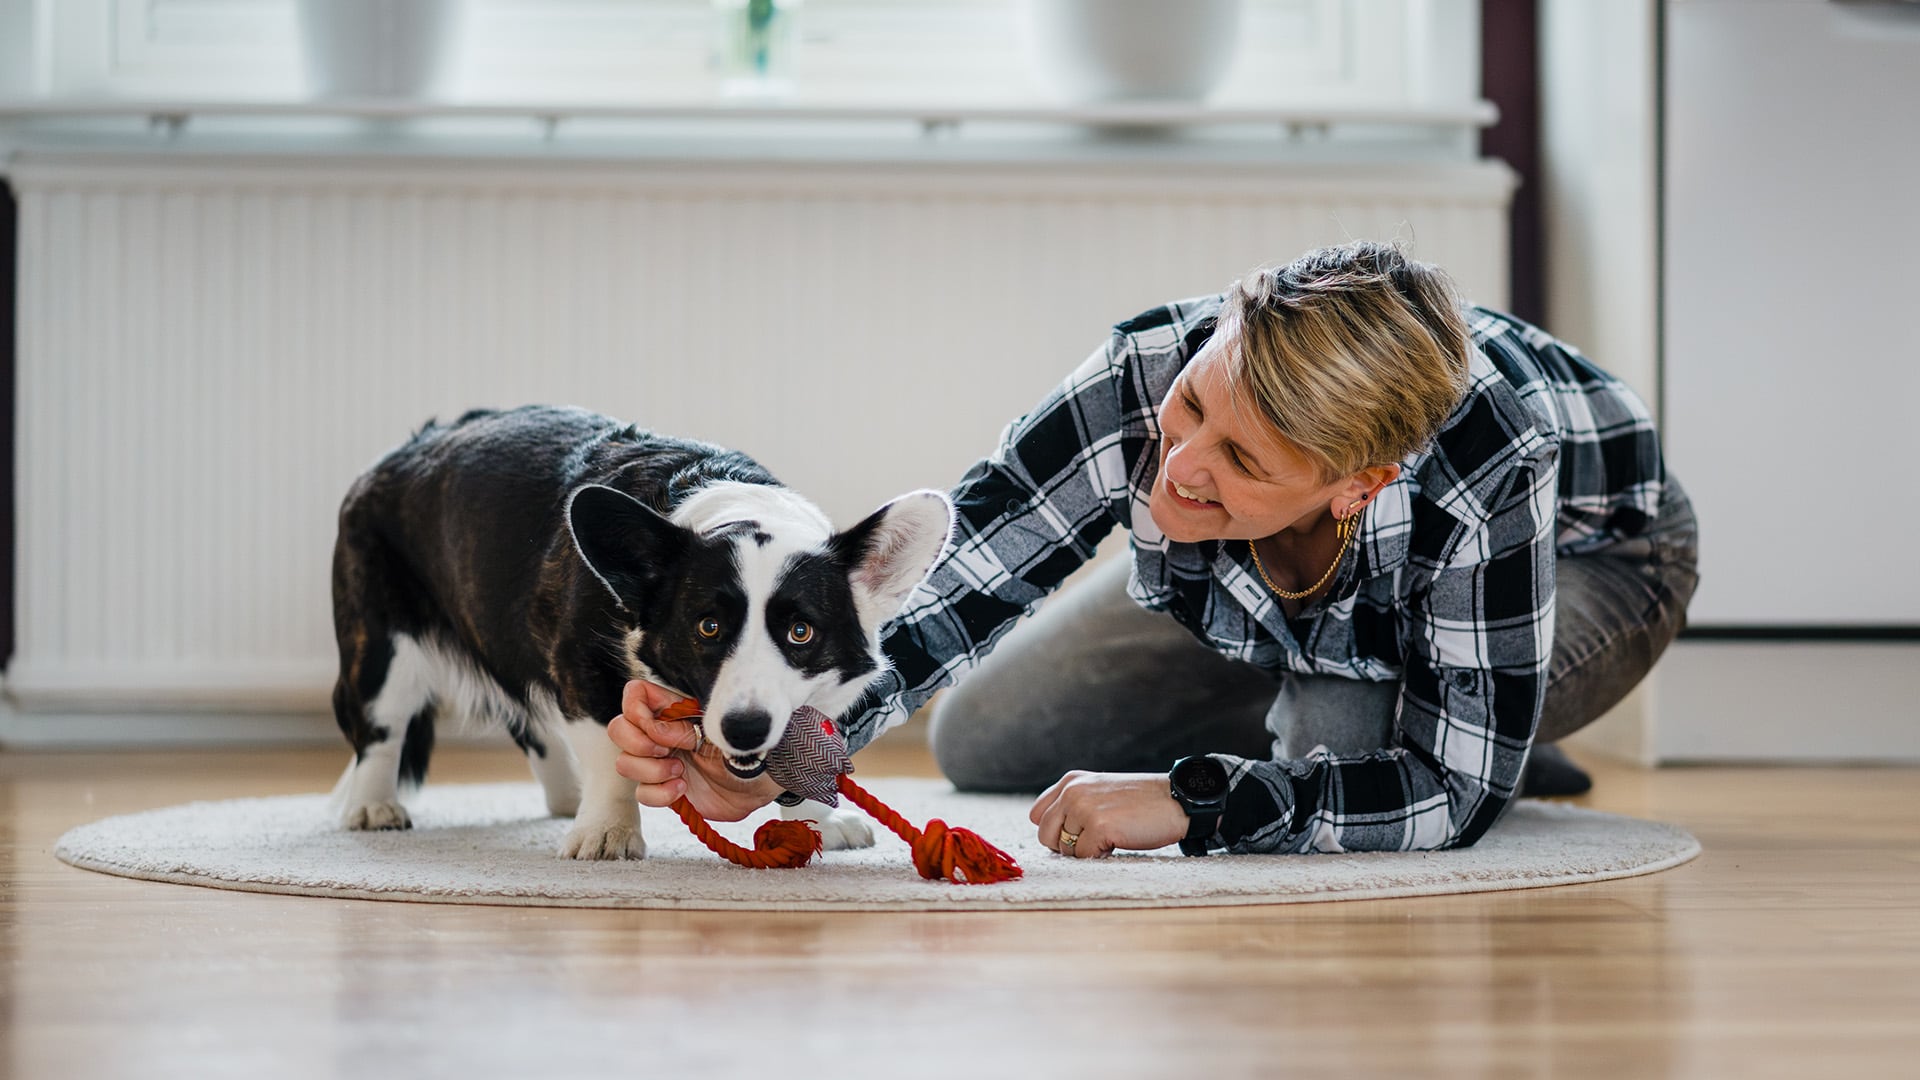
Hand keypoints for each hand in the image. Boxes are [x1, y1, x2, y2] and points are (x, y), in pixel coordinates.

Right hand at [608, 680, 782, 821]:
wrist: (762, 782)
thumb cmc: (747, 747)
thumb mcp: (720, 730)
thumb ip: (686, 726)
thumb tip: (655, 730)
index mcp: (674, 711)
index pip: (635, 695)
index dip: (636, 708)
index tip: (655, 723)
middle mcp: (662, 735)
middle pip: (619, 728)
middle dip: (637, 741)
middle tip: (665, 750)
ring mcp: (661, 763)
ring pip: (625, 762)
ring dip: (651, 769)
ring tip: (680, 772)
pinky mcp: (664, 790)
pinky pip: (642, 793)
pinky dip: (659, 793)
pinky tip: (681, 790)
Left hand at [1028, 771, 1191, 858]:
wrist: (1176, 800)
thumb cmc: (1141, 801)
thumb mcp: (1100, 791)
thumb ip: (1073, 804)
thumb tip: (1051, 834)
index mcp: (1070, 781)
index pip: (1038, 815)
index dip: (1056, 831)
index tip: (1079, 832)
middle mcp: (1072, 791)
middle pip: (1046, 835)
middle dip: (1067, 846)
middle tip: (1096, 840)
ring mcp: (1083, 807)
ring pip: (1065, 850)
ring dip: (1087, 851)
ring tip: (1112, 836)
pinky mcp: (1098, 826)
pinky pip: (1084, 857)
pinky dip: (1102, 856)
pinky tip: (1120, 841)